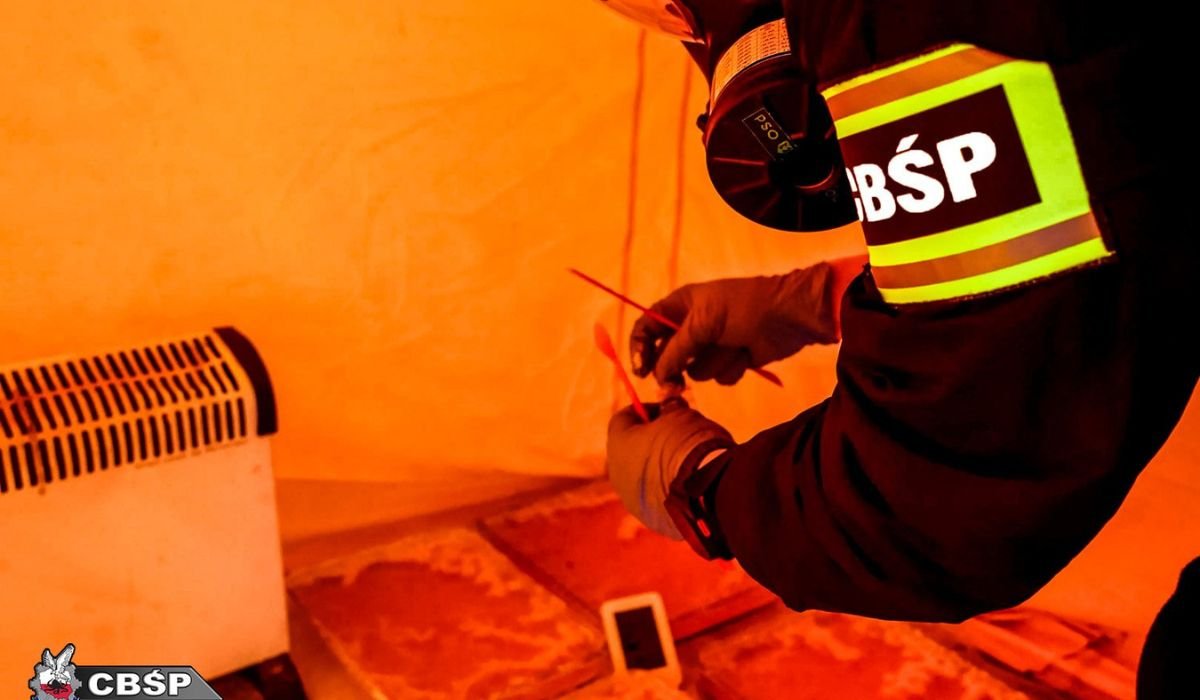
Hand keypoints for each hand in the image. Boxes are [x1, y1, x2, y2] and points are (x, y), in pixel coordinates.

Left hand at [606, 399, 733, 538]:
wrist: (705, 489)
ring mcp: (632, 498)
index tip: (667, 408)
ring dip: (659, 467)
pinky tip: (691, 484)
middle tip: (679, 434)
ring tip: (688, 461)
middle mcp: (617, 472)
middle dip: (652, 439)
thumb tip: (669, 407)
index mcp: (618, 442)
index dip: (646, 409)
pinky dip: (668, 489)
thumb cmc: (690, 445)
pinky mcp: (650, 518)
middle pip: (630, 449)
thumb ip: (670, 409)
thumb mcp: (682, 415)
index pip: (623, 417)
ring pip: (642, 476)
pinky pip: (656, 498)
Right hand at [631, 262, 840, 384]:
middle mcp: (693, 326)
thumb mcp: (703, 323)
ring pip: (696, 371)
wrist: (789, 315)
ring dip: (715, 362)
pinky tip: (747, 354)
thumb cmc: (743, 308)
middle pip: (668, 357)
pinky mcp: (732, 361)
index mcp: (681, 306)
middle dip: (674, 370)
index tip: (642, 371)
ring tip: (734, 345)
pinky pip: (719, 376)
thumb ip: (675, 351)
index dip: (639, 348)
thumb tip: (658, 378)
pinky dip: (732, 367)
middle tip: (675, 387)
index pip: (647, 327)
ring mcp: (713, 345)